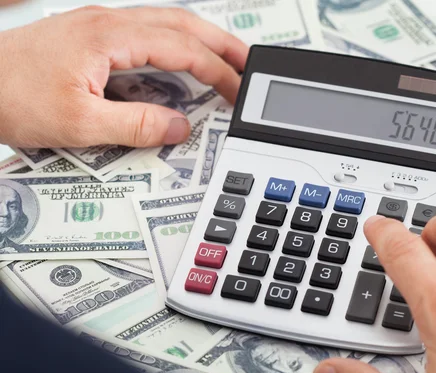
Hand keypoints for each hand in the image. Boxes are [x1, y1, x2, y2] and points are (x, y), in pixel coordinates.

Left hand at [0, 6, 247, 147]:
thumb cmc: (9, 96)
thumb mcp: (79, 124)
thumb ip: (136, 125)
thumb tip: (179, 126)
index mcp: (109, 37)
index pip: (181, 48)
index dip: (216, 70)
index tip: (238, 92)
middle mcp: (108, 21)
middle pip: (182, 22)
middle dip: (221, 42)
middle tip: (249, 63)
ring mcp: (99, 24)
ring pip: (166, 22)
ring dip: (200, 39)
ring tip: (225, 59)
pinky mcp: (91, 35)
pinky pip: (146, 32)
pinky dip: (175, 44)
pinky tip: (180, 60)